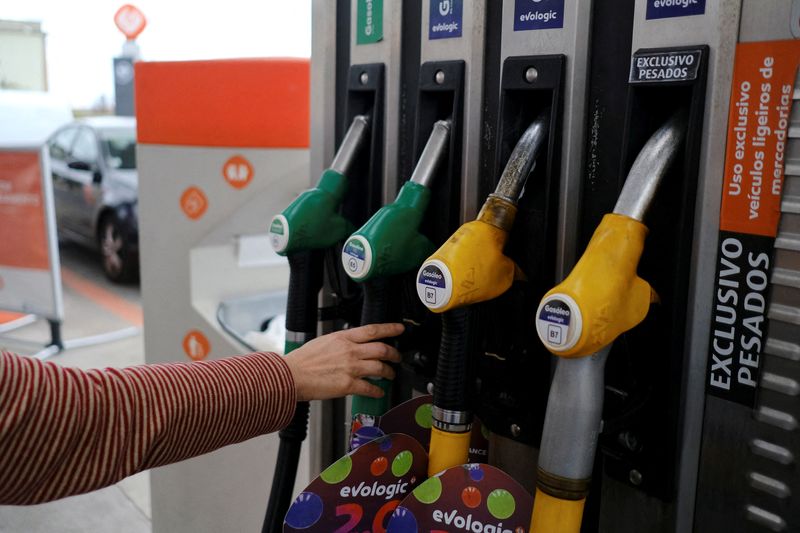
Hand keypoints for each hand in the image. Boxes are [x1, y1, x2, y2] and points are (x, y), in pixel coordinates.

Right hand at [283, 323, 403, 400]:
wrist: (291, 375)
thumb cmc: (303, 360)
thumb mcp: (324, 341)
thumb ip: (341, 342)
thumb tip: (353, 344)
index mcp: (343, 337)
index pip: (373, 330)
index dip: (390, 329)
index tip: (400, 329)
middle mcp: (349, 351)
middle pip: (382, 349)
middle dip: (394, 354)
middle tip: (397, 357)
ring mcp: (350, 368)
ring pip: (380, 368)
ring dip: (389, 373)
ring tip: (390, 375)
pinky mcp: (348, 385)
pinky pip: (370, 387)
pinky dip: (377, 391)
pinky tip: (378, 392)